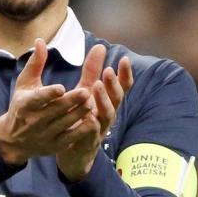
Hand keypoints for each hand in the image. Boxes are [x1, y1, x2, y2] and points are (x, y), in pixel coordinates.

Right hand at [0, 39, 95, 164]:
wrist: (14, 140)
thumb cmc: (21, 105)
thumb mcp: (24, 84)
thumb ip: (35, 63)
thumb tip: (41, 40)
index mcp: (25, 104)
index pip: (37, 99)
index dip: (49, 94)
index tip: (61, 87)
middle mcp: (34, 121)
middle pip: (56, 111)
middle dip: (71, 102)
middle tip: (87, 92)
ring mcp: (45, 135)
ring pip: (66, 124)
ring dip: (80, 113)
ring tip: (92, 101)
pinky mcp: (55, 145)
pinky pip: (71, 138)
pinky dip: (82, 130)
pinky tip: (94, 120)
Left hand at [56, 45, 133, 180]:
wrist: (73, 151)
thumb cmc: (82, 117)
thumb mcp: (85, 91)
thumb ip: (92, 71)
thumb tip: (100, 46)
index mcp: (107, 100)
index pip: (121, 86)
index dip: (125, 74)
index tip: (124, 59)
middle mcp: (107, 113)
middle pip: (116, 99)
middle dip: (113, 84)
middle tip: (107, 71)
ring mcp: (100, 128)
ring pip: (107, 114)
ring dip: (103, 101)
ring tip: (95, 87)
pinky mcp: (88, 141)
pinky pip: (92, 133)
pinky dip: (92, 125)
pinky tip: (88, 117)